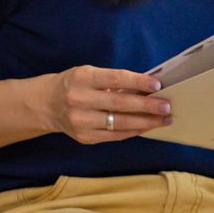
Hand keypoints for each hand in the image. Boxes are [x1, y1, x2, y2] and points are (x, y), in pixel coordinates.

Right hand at [38, 66, 169, 144]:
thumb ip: (114, 81)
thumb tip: (148, 87)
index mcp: (82, 78)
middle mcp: (79, 100)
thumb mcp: (89, 74)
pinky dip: (133, 131)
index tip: (157, 84)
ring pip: (120, 123)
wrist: (46, 105)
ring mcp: (81, 121)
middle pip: (119, 104)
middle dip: (147, 106)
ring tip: (164, 119)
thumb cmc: (75, 85)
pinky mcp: (84, 137)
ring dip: (146, 122)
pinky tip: (147, 127)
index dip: (137, 81)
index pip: (115, 79)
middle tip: (167, 106)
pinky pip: (114, 136)